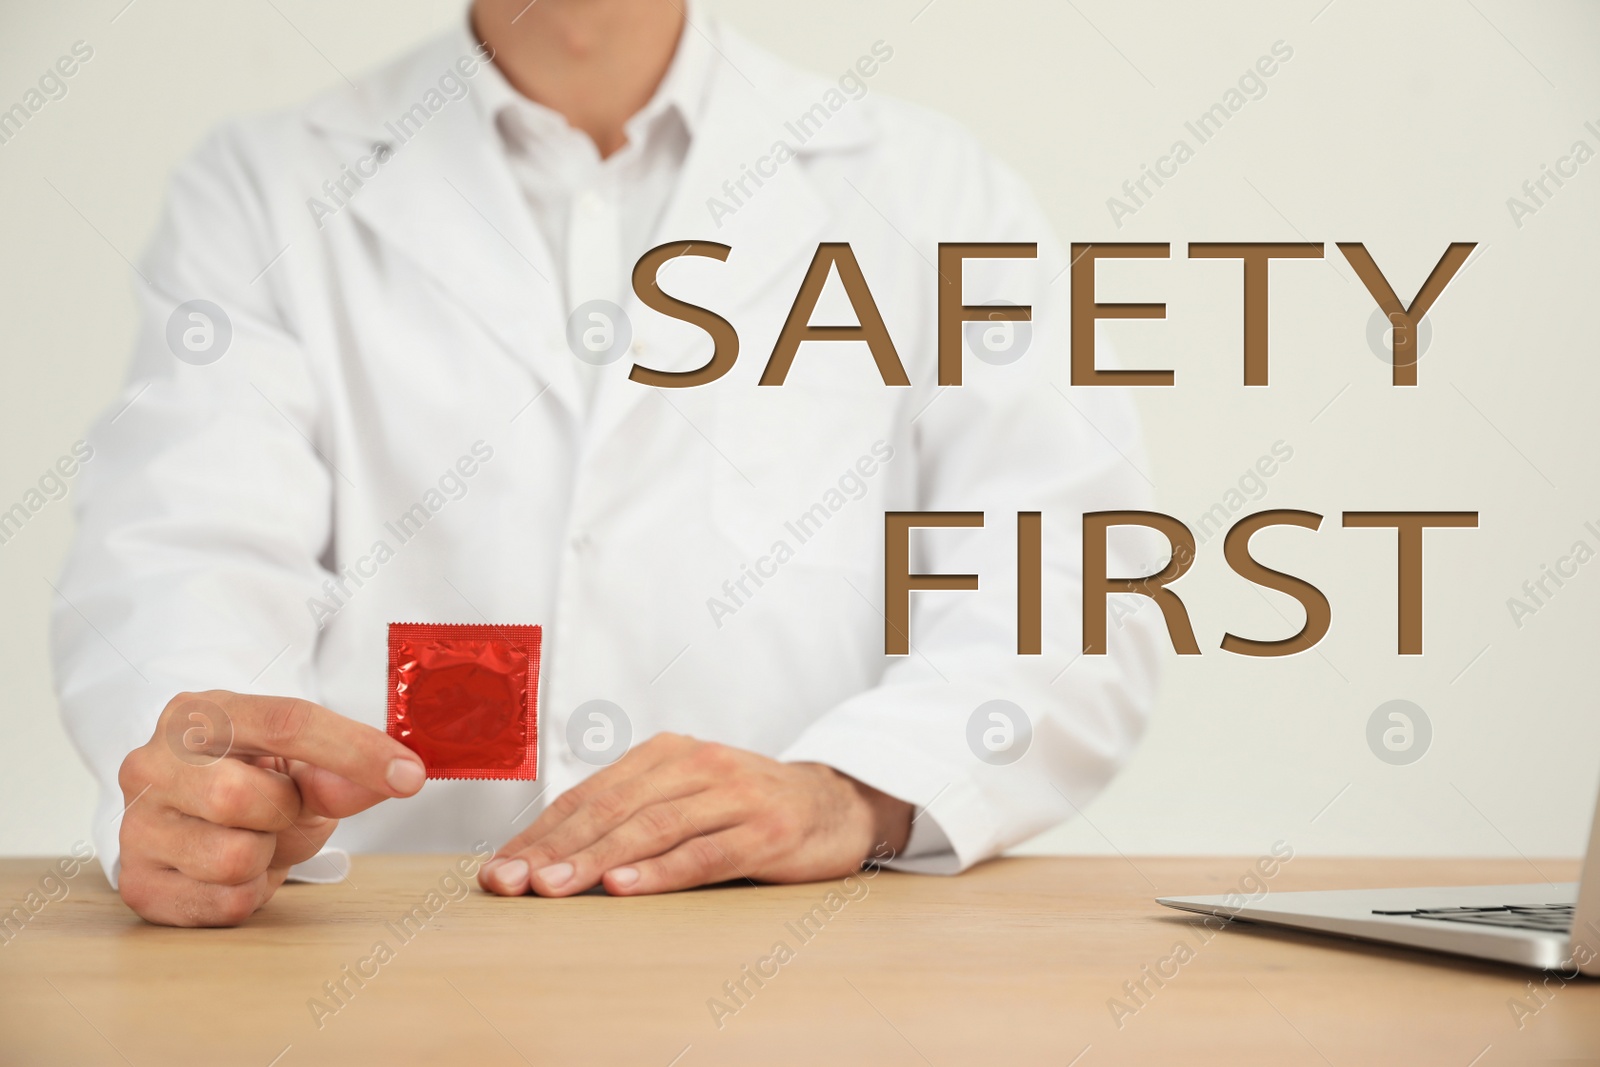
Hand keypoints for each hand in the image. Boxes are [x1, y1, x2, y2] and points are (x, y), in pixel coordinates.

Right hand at [116, 690, 425, 926]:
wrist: (194, 816)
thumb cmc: (253, 779)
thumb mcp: (302, 765)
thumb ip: (344, 771)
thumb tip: (396, 778)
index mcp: (199, 713)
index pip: (284, 723)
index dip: (354, 751)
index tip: (410, 776)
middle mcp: (151, 763)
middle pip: (241, 797)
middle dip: (282, 811)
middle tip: (279, 808)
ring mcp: (136, 826)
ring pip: (232, 858)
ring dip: (265, 856)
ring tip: (252, 838)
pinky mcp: (139, 885)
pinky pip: (224, 904)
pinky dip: (248, 893)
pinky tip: (231, 871)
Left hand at [478, 734, 911, 897]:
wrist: (836, 803)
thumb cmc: (746, 806)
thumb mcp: (686, 794)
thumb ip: (631, 812)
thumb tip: (549, 854)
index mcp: (666, 754)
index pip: (589, 796)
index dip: (539, 833)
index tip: (499, 869)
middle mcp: (695, 765)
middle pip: (611, 809)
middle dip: (553, 849)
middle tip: (510, 882)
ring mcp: (733, 795)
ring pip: (651, 829)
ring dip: (595, 860)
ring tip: (553, 888)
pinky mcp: (766, 830)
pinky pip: (704, 853)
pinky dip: (661, 871)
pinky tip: (626, 885)